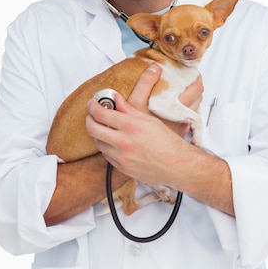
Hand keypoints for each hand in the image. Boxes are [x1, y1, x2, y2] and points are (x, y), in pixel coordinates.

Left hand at [85, 64, 202, 182]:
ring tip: (105, 128)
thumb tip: (117, 100)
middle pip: (93, 129)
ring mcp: (121, 157)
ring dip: (98, 134)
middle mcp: (123, 142)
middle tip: (92, 114)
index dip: (93, 106)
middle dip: (89, 119)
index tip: (92, 103)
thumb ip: (130, 110)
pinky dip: (107, 147)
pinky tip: (114, 142)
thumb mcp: (151, 121)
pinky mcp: (122, 168)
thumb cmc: (168, 143)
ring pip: (98, 143)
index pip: (101, 114)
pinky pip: (106, 156)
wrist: (178, 166)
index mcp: (131, 126)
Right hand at [126, 64, 203, 136]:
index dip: (196, 78)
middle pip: (198, 98)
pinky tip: (175, 109)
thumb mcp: (135, 102)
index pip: (196, 89)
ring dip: (191, 99)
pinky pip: (187, 120)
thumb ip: (145, 83)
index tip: (192, 71)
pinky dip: (184, 111)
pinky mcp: (177, 135)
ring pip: (194, 109)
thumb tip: (154, 68)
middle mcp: (182, 119)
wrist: (137, 151)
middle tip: (188, 79)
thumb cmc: (136, 131)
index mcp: (176, 108)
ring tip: (182, 91)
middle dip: (194, 87)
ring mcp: (181, 128)